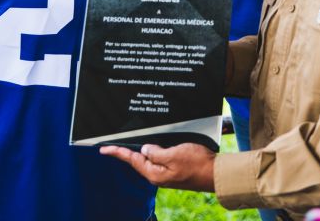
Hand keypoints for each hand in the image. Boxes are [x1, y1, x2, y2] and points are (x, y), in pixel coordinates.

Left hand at [99, 143, 216, 191]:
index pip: (132, 160)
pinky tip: (153, 146)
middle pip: (138, 160)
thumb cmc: (197, 164)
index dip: (117, 152)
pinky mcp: (174, 170)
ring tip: (131, 143)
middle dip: (127, 151)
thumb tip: (145, 149)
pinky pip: (159, 159)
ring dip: (141, 150)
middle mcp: (158, 175)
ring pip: (149, 158)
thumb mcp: (174, 154)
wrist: (216, 174)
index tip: (103, 149)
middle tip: (113, 144)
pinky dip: (154, 151)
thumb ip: (156, 152)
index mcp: (155, 173)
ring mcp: (166, 173)